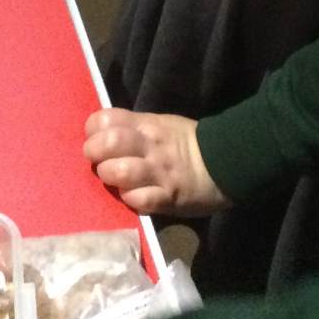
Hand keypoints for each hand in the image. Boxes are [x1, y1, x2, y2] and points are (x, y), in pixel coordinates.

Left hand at [83, 108, 229, 215]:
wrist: (226, 162)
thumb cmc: (186, 144)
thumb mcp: (159, 125)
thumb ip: (132, 129)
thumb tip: (101, 136)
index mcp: (145, 124)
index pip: (105, 118)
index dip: (93, 131)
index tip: (95, 140)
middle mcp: (149, 145)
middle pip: (107, 142)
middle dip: (94, 153)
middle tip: (100, 162)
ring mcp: (158, 171)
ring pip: (120, 171)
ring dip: (111, 177)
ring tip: (117, 181)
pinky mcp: (168, 197)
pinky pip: (139, 200)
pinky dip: (131, 200)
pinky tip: (134, 197)